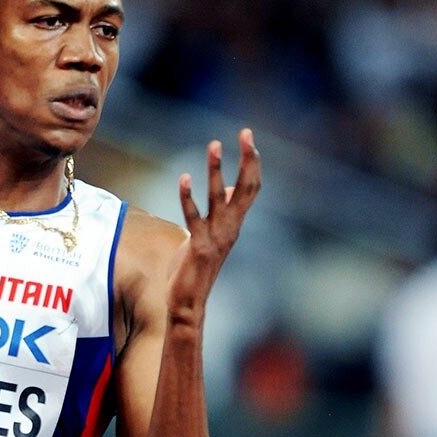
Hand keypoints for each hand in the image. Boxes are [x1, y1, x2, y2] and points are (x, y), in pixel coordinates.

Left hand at [170, 128, 261, 320]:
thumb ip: (221, 211)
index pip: (250, 188)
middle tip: (246, 133)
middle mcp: (230, 228)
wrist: (188, 303)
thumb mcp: (211, 233)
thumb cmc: (196, 268)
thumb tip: (226, 188)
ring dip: (216, 170)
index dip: (252, 163)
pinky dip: (189, 197)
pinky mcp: (197, 246)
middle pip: (245, 188)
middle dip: (247, 159)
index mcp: (234, 224)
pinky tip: (184, 178)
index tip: (249, 138)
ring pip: (219, 197)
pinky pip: (194, 217)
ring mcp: (215, 237)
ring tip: (214, 145)